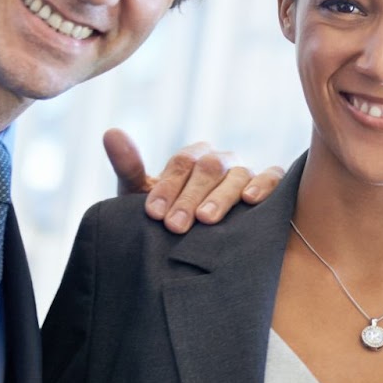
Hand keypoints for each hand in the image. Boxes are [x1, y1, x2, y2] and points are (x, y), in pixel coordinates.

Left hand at [103, 128, 284, 233]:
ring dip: (221, 196)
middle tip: (175, 225)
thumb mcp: (142, 197)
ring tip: (206, 220)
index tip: (153, 213)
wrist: (192, 251)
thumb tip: (110, 131)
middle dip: (190, 197)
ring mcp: (246, 174)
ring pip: (237, 174)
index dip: (167, 186)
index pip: (182, 163)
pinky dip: (264, 185)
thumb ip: (129, 166)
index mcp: (193, 159)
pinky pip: (272, 177)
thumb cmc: (168, 220)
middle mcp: (221, 162)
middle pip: (210, 168)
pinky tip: (250, 200)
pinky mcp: (270, 187)